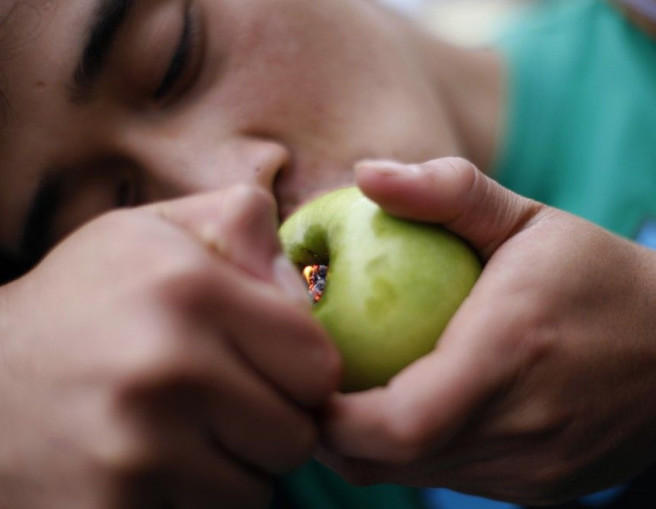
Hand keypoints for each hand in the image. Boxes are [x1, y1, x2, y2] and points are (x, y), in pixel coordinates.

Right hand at [0, 186, 339, 508]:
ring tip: (178, 430)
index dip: (300, 369)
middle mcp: (168, 367)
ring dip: (231, 466)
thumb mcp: (150, 231)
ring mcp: (136, 450)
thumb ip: (238, 225)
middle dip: (270, 421)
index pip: (319, 364)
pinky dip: (192, 499)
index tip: (268, 365)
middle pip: (296, 434)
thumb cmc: (79, 301)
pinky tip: (149, 464)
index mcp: (190, 289)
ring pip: (257, 488)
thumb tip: (302, 280)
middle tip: (221, 402)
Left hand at [319, 158, 655, 504]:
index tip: (298, 371)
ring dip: (366, 440)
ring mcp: (532, 470)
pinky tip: (407, 404)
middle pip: (389, 460)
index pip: (397, 423)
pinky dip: (411, 450)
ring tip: (349, 388)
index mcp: (509, 353)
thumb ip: (446, 191)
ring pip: (412, 476)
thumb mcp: (527, 218)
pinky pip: (448, 477)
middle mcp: (521, 427)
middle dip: (331, 427)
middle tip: (307, 376)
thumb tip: (364, 174)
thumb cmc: (595, 275)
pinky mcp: (539, 489)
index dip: (330, 415)